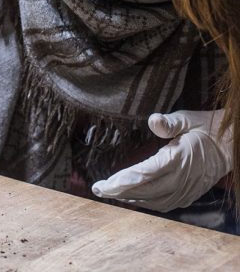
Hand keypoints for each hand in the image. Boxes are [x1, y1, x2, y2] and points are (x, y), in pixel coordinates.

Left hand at [91, 110, 232, 211]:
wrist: (230, 147)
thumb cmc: (205, 129)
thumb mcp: (188, 119)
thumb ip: (169, 122)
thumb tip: (152, 120)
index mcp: (178, 160)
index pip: (144, 175)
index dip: (121, 182)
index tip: (102, 184)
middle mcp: (180, 179)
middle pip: (144, 191)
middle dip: (119, 191)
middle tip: (97, 189)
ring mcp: (185, 190)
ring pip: (153, 201)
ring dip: (130, 198)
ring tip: (110, 193)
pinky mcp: (188, 195)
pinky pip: (163, 204)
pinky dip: (145, 202)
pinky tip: (132, 198)